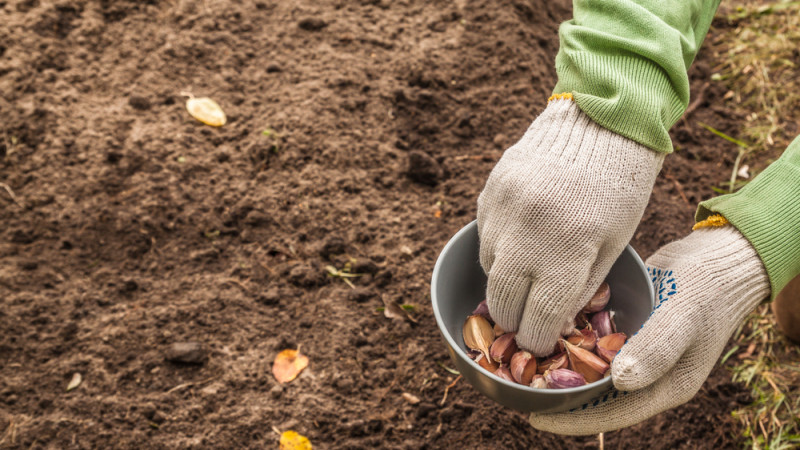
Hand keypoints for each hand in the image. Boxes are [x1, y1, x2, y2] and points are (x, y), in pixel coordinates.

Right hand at [477, 97, 663, 354]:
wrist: (599, 122)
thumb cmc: (619, 190)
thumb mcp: (614, 244)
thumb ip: (581, 287)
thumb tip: (551, 322)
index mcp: (569, 250)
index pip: (537, 318)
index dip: (535, 340)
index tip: (538, 343)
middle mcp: (528, 232)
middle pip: (502, 301)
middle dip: (513, 319)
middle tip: (525, 319)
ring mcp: (503, 210)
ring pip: (488, 269)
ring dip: (504, 281)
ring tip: (527, 272)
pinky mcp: (489, 192)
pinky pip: (484, 237)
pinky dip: (498, 248)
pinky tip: (520, 239)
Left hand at [528, 225, 769, 434]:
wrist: (720, 257)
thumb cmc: (707, 288)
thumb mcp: (683, 316)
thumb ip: (656, 348)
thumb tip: (621, 383)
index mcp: (665, 386)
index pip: (611, 414)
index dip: (572, 419)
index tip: (533, 416)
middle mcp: (647, 374)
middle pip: (595, 396)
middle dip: (557, 394)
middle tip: (514, 388)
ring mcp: (636, 352)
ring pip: (590, 369)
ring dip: (558, 367)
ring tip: (518, 362)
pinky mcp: (626, 329)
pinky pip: (592, 342)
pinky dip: (568, 340)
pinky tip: (539, 328)